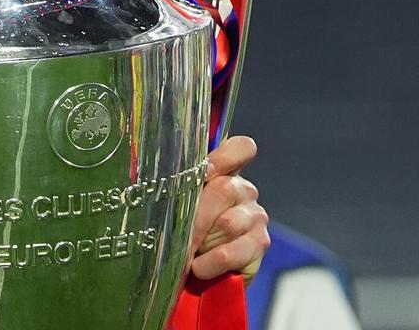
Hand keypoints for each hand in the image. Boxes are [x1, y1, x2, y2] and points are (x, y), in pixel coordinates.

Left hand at [189, 135, 270, 283]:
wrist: (196, 271)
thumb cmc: (180, 229)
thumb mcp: (177, 205)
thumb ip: (179, 189)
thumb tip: (161, 178)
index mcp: (224, 173)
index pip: (241, 149)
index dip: (225, 157)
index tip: (205, 171)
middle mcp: (244, 191)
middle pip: (224, 189)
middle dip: (195, 216)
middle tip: (177, 235)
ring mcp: (256, 218)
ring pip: (227, 224)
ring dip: (200, 242)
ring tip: (187, 253)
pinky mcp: (259, 246)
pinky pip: (232, 253)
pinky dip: (210, 262)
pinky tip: (200, 267)